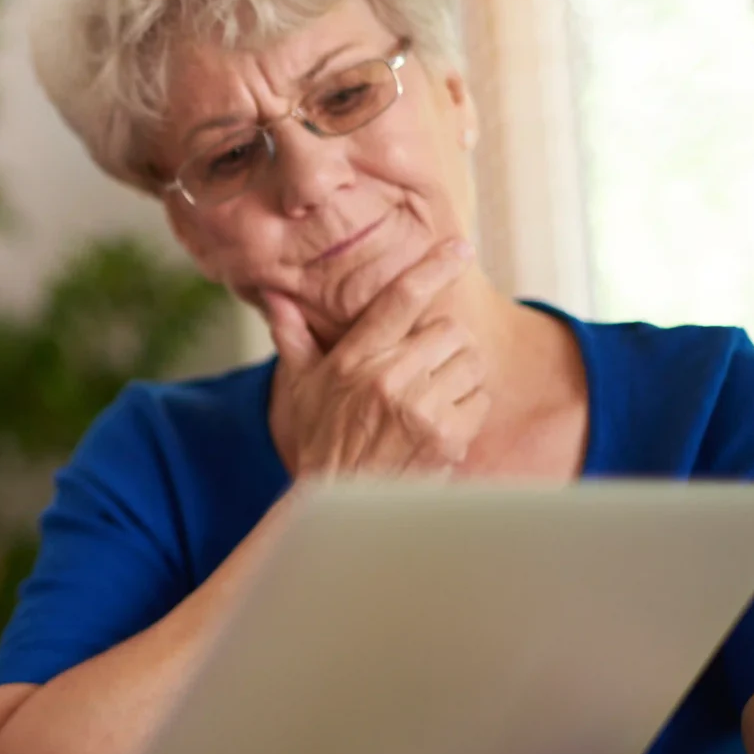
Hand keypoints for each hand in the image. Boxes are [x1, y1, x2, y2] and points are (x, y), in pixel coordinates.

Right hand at [264, 239, 488, 476]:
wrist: (341, 503)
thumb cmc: (322, 441)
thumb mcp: (301, 387)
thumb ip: (293, 337)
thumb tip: (274, 296)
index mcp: (353, 359)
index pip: (400, 299)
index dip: (433, 268)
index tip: (458, 249)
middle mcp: (387, 377)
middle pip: (450, 330)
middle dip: (446, 346)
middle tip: (428, 366)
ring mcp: (419, 408)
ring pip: (471, 363)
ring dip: (459, 377)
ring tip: (432, 398)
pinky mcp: (446, 436)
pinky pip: (479, 400)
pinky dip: (468, 411)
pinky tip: (441, 426)